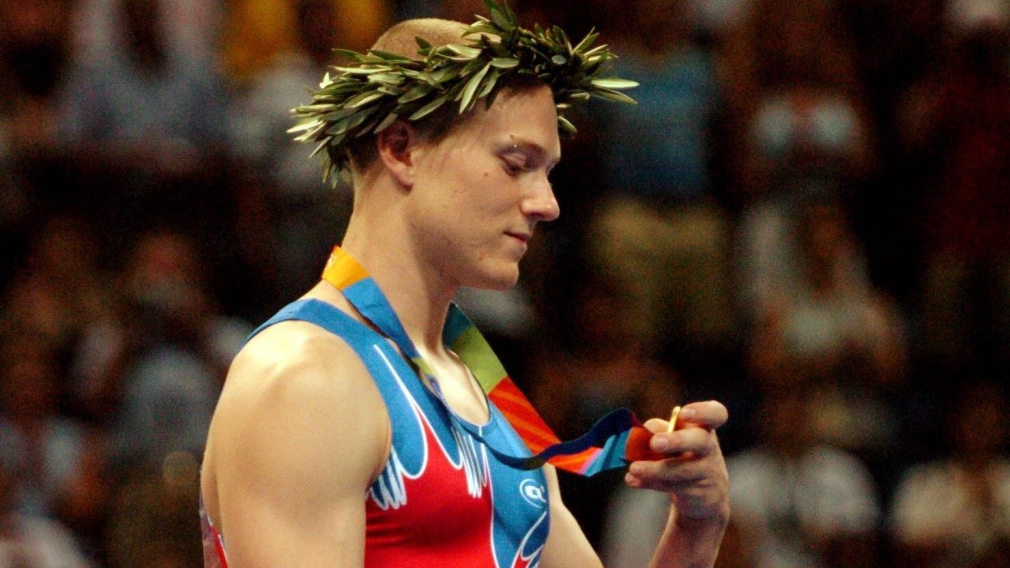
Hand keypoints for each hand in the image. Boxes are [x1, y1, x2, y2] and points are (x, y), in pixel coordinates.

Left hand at [625, 401, 729, 524]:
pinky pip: (674, 487)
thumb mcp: (673, 440)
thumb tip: (641, 431)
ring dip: (655, 469)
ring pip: (683, 469)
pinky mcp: (701, 494)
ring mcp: (708, 472)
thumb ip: (658, 430)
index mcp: (704, 427)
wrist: (703, 498)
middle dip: (677, 440)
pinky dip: (650, 483)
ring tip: (633, 468)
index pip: (716, 414)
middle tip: (655, 443)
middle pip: (700, 440)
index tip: (683, 413)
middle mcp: (710, 448)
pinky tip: (632, 480)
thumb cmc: (683, 457)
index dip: (703, 412)